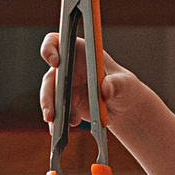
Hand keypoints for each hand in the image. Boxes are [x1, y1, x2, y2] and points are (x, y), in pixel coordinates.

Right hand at [37, 33, 158, 133]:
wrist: (122, 106)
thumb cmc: (124, 86)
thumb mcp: (125, 84)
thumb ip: (117, 84)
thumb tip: (106, 89)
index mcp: (80, 52)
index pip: (57, 43)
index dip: (50, 49)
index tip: (55, 62)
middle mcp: (68, 66)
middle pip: (50, 76)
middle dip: (48, 95)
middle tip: (51, 113)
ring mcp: (64, 85)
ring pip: (50, 96)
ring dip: (51, 110)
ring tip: (56, 126)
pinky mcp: (64, 102)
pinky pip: (56, 111)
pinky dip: (58, 122)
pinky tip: (63, 130)